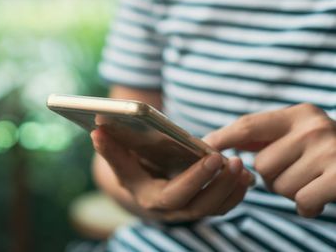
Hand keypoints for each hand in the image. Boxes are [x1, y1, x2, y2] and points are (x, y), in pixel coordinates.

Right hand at [91, 128, 251, 221]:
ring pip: (215, 208)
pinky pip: (222, 205)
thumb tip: (97, 131)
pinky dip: (236, 191)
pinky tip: (244, 173)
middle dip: (219, 184)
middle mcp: (169, 210)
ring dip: (232, 188)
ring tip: (241, 164)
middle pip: (200, 205)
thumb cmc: (127, 165)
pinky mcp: (200, 205)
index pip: (174, 194)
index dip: (195, 179)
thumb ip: (110, 149)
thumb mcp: (118, 159)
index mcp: (149, 198)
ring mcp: (187, 210)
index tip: (213, 156)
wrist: (138, 181)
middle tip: (232, 160)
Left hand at [204, 103, 335, 217]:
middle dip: (272, 177)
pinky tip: (322, 198)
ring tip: (313, 181)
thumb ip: (266, 135)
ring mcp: (329, 150)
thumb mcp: (302, 134)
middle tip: (298, 174)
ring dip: (292, 192)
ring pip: (278, 186)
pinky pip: (301, 201)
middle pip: (261, 165)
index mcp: (299, 114)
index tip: (203, 147)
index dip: (223, 137)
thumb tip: (216, 141)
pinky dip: (308, 207)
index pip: (248, 125)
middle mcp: (313, 127)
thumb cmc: (331, 153)